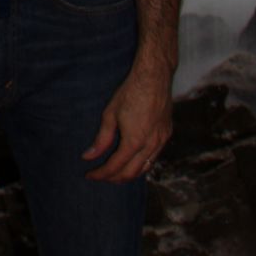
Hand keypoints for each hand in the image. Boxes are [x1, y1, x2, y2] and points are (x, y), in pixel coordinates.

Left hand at [82, 62, 172, 182]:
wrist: (154, 76)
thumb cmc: (131, 92)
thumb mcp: (110, 115)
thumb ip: (101, 139)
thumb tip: (88, 156)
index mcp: (134, 141)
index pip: (115, 166)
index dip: (101, 174)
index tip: (90, 175)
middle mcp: (151, 145)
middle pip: (131, 173)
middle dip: (114, 178)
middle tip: (101, 177)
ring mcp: (162, 140)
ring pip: (145, 168)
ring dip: (129, 174)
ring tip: (114, 174)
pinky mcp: (167, 134)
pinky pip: (154, 157)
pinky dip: (142, 164)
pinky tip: (133, 161)